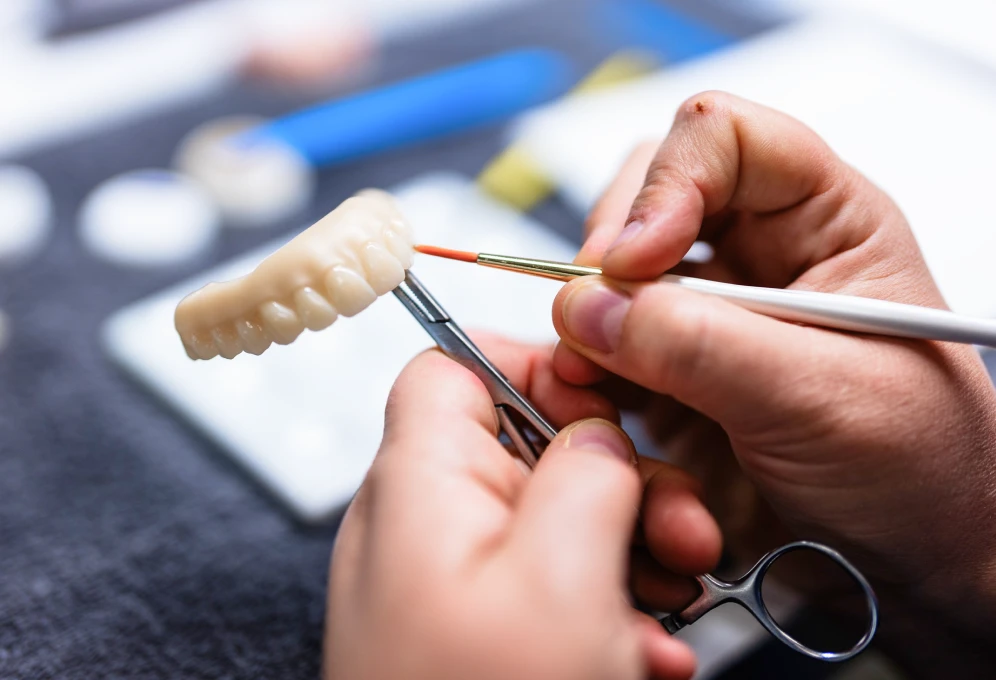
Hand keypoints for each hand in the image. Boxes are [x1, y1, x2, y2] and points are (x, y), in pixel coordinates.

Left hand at [324, 337, 719, 679]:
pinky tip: (642, 655)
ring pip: (556, 522)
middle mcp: (428, 528)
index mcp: (420, 486)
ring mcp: (455, 585)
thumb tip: (598, 434)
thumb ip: (584, 475)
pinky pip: (552, 590)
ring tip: (673, 604)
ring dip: (629, 554)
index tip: (609, 406)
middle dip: (618, 484)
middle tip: (680, 535)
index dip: (534, 365)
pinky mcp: (482, 636)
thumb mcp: (558, 582)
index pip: (453, 367)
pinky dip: (607, 611)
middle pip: (528, 447)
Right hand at [551, 92, 995, 670]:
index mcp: (823, 224)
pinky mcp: (672, 375)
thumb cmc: (920, 471)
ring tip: (591, 386)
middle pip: (647, 199)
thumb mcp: (822, 397)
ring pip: (610, 281)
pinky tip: (601, 416)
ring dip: (587, 329)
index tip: (634, 260)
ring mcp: (708, 318)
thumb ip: (700, 345)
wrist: (913, 567)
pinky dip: (586, 380)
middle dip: (609, 258)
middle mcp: (756, 258)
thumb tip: (588, 305)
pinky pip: (602, 352)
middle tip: (595, 319)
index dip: (668, 184)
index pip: (724, 140)